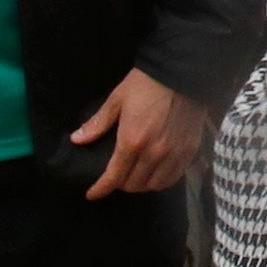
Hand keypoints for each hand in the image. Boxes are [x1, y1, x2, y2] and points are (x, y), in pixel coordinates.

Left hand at [72, 68, 213, 199]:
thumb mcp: (117, 100)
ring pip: (154, 186)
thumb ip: (98, 124)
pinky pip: (173, 178)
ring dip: (141, 185)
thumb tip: (77, 140)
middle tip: (115, 177)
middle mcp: (152, 154)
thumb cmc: (146, 84)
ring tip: (135, 177)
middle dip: (120, 184)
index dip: (100, 189)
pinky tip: (156, 174)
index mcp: (131, 142)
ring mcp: (173, 155)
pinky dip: (161, 181)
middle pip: (133, 184)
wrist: (181, 72)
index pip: (113, 177)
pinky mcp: (189, 151)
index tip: (92, 194)